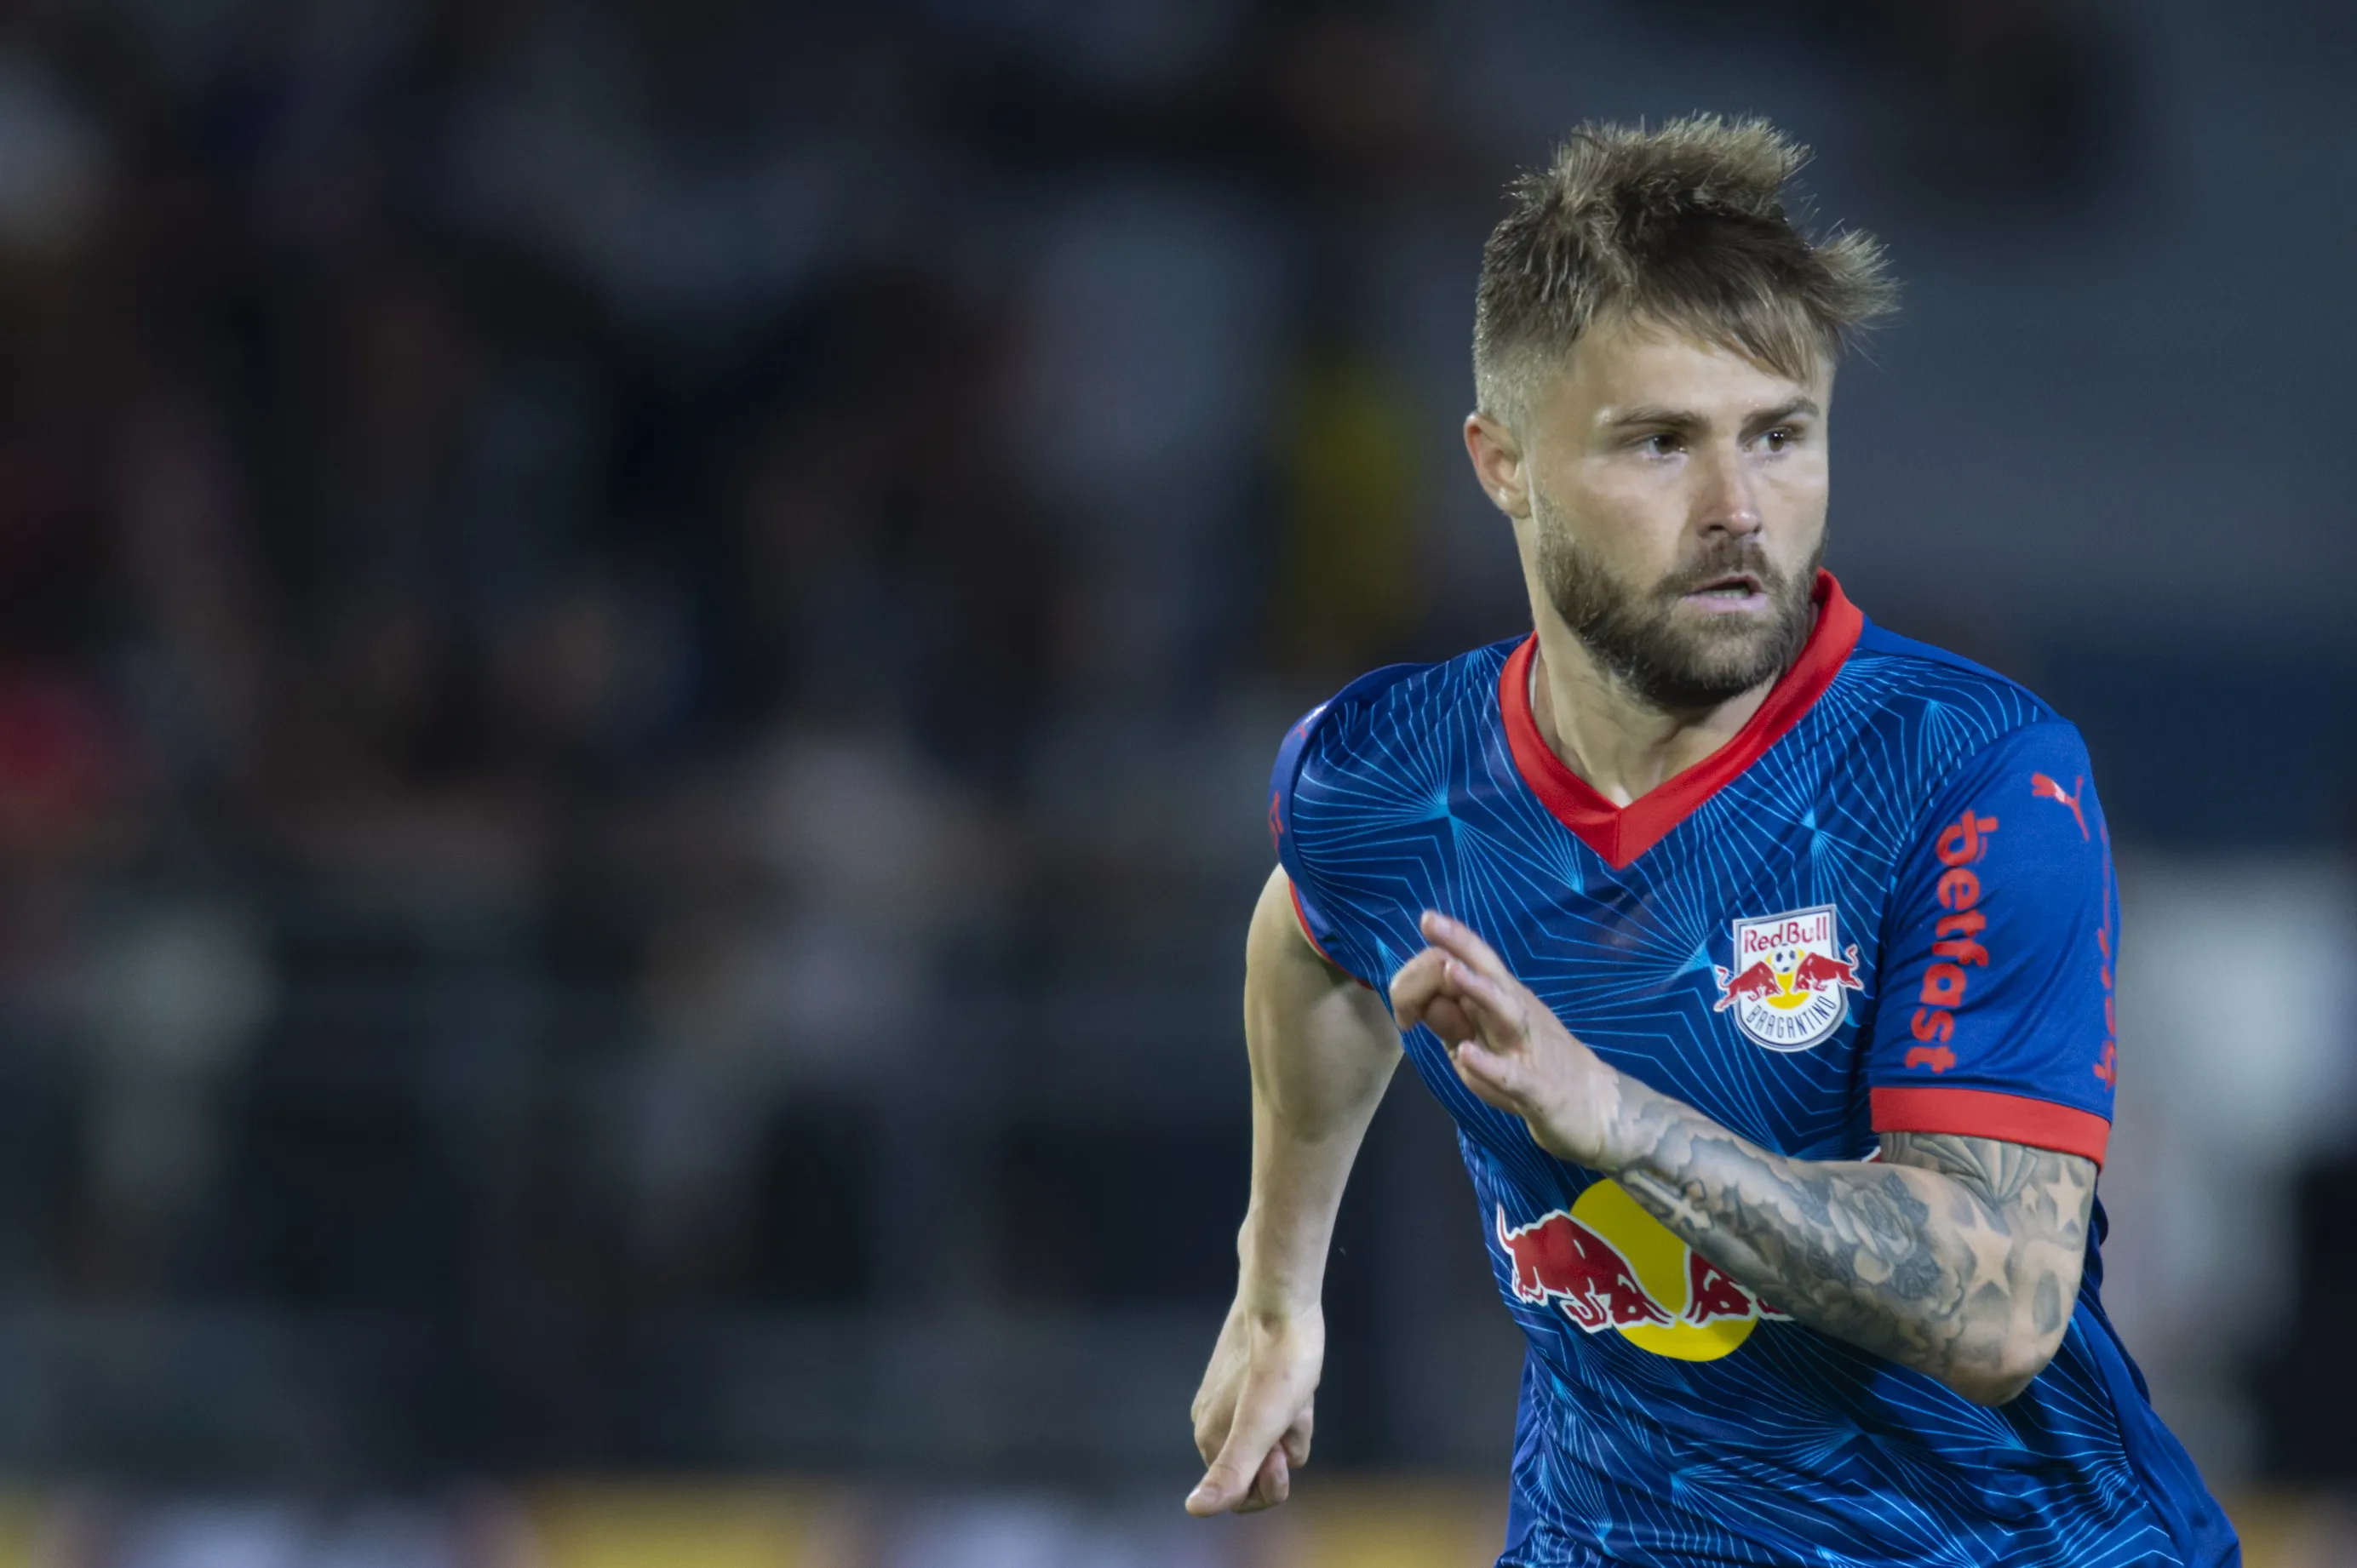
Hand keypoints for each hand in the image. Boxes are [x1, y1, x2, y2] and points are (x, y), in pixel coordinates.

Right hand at [1185, 1297, 1320, 1515]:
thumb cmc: (1280, 1364)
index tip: (1282, 1449)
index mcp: (1210, 1440)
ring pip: (1272, 1437)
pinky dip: (1291, 1403)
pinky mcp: (1243, 1379)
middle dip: (1285, 1448)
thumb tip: (1193, 1510)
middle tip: (1292, 1411)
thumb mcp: (1261, 1427)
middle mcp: (1211, 1423)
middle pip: (1261, 1467)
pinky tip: (1297, 1381)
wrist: (1282, 1300)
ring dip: (1293, 1422)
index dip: (1272, 1483)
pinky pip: (1273, 1410)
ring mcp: (1226, 1400)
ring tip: (1297, 1393)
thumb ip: (1231, 1472)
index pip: (1244, 1498)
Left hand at [1389, 911, 1623, 1167]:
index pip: (1472, 965)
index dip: (1439, 958)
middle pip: (1490, 973)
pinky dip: (1489, 1064)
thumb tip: (1419, 998)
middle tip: (1431, 919)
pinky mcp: (1538, 1088)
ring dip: (1478, 990)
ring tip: (1450, 970)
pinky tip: (1466, 1053)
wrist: (1595, 1107)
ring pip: (1505, 1012)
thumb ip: (1453, 1022)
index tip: (1419, 943)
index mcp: (1503, 1000)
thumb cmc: (1531, 1067)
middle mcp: (1517, 1014)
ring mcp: (1529, 1048)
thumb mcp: (1483, 1043)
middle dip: (1461, 946)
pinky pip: (1512, 1074)